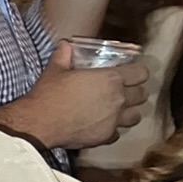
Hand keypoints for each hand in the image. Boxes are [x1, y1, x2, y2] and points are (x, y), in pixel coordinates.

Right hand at [8, 49, 146, 150]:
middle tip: (122, 92)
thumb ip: (63, 56)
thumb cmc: (49, 95)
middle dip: (135, 92)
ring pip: (136, 116)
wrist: (39, 123)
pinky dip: (112, 130)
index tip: (130, 74)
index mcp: (110, 79)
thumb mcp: (55, 70)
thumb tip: (65, 45)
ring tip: (115, 111)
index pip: (141, 73)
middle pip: (142, 95)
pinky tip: (100, 126)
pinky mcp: (106, 136)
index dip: (137, 73)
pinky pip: (117, 133)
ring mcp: (114, 120)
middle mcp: (118, 99)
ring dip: (128, 113)